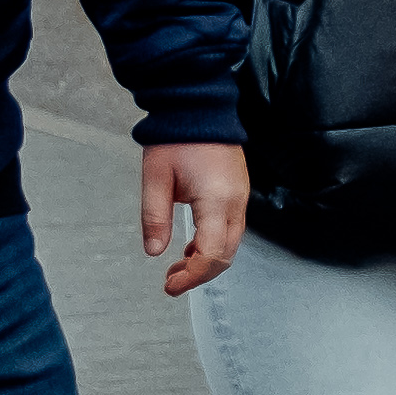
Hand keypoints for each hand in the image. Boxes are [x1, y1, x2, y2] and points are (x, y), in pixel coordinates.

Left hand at [143, 137, 248, 297]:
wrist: (200, 108)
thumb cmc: (177, 137)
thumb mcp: (156, 179)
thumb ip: (155, 218)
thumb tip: (154, 251)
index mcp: (216, 200)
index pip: (210, 254)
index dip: (191, 277)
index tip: (170, 286)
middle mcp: (235, 202)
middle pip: (225, 255)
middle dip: (199, 274)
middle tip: (171, 281)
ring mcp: (241, 197)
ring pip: (231, 244)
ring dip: (207, 261)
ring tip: (179, 266)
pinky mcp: (239, 192)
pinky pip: (232, 229)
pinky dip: (214, 244)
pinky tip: (192, 246)